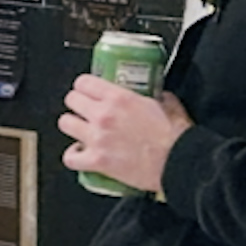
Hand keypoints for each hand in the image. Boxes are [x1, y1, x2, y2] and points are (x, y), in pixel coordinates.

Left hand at [61, 74, 190, 195]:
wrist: (180, 163)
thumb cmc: (177, 138)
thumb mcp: (170, 106)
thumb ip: (160, 97)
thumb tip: (161, 95)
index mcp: (120, 98)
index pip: (84, 82)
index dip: (84, 87)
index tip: (88, 91)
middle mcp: (104, 115)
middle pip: (71, 100)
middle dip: (77, 104)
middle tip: (84, 110)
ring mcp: (98, 138)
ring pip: (65, 124)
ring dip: (72, 126)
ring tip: (81, 130)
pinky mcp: (97, 160)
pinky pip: (69, 157)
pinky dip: (73, 156)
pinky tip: (80, 154)